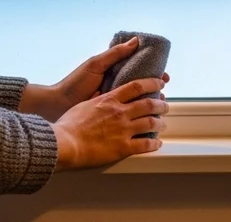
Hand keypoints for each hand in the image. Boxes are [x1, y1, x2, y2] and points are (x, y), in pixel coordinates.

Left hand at [22, 37, 170, 120]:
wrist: (57, 106)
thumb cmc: (74, 84)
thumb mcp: (95, 65)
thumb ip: (114, 54)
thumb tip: (135, 41)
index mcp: (112, 72)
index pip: (138, 70)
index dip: (152, 72)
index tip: (164, 76)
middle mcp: (115, 87)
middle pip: (141, 87)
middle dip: (155, 89)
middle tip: (165, 92)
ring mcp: (113, 103)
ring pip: (137, 102)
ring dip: (150, 103)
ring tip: (161, 105)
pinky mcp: (109, 116)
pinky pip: (128, 115)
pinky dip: (140, 116)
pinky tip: (150, 118)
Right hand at [51, 77, 168, 170]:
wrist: (64, 143)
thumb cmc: (68, 125)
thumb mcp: (84, 104)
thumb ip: (97, 100)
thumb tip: (101, 94)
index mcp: (110, 100)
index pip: (137, 86)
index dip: (152, 83)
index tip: (160, 82)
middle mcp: (120, 113)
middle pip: (149, 104)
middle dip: (161, 104)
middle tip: (166, 106)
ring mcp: (123, 130)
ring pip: (151, 123)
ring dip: (160, 123)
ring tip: (163, 124)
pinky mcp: (123, 147)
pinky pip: (145, 145)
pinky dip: (154, 144)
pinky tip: (157, 144)